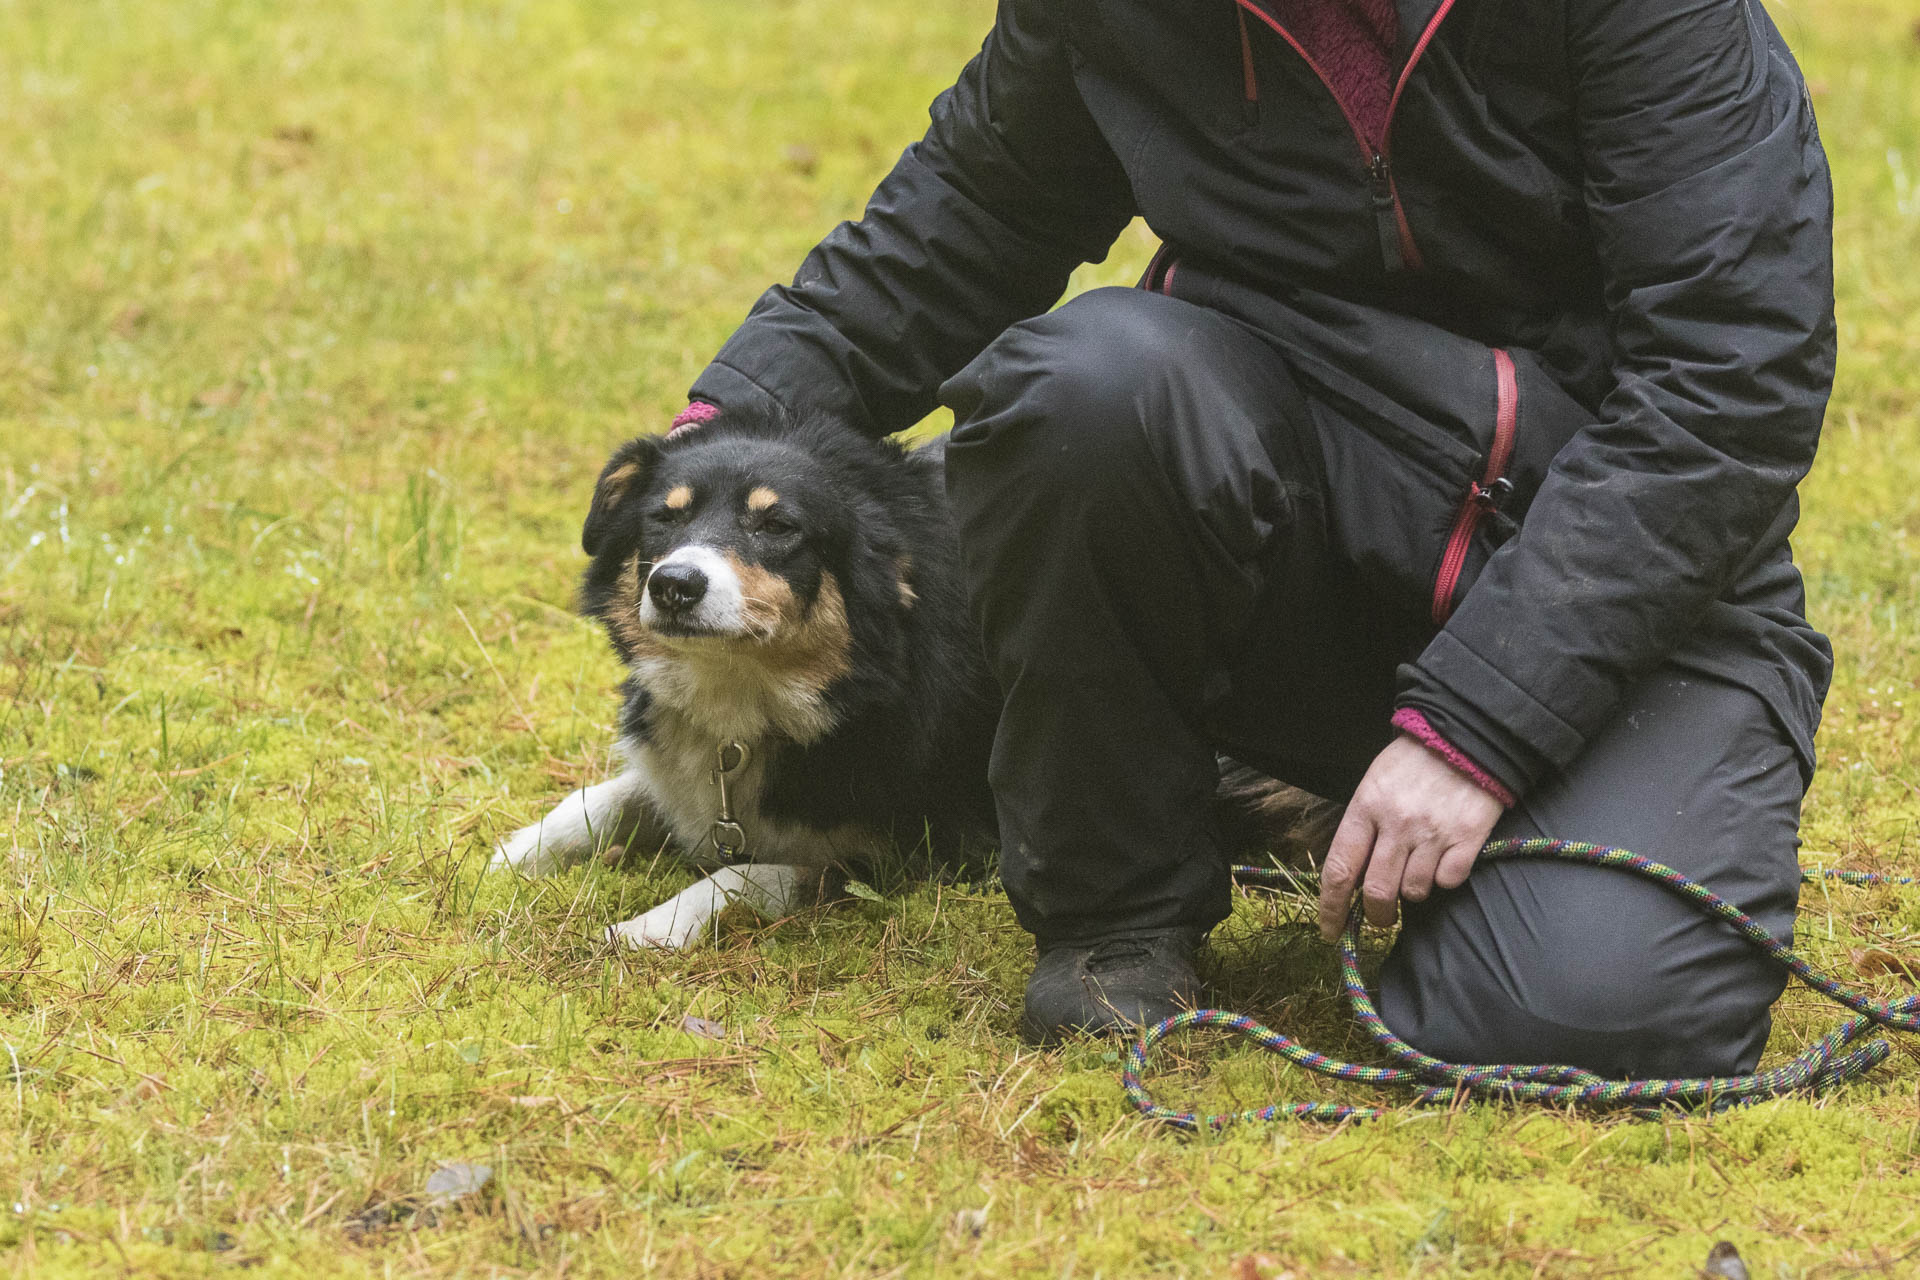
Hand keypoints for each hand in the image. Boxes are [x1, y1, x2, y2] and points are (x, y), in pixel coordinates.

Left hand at [1316, 734, 1504, 940]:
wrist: (1465, 738)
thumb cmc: (1412, 762)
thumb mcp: (1374, 785)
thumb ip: (1362, 828)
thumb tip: (1351, 878)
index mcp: (1366, 808)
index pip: (1339, 870)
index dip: (1331, 908)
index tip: (1330, 931)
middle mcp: (1397, 824)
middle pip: (1377, 892)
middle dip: (1376, 915)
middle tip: (1380, 917)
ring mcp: (1433, 833)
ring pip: (1414, 892)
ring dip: (1412, 892)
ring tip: (1417, 870)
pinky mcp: (1467, 838)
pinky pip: (1449, 881)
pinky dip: (1444, 879)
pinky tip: (1444, 859)